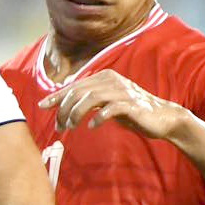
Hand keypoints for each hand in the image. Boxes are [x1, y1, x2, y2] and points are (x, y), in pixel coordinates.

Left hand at [39, 70, 189, 142]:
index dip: (57, 96)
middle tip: (59, 126)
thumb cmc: (133, 112)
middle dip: (64, 109)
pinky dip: (98, 117)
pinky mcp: (132, 105)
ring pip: (91, 98)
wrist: (163, 118)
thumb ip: (90, 101)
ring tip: (71, 127)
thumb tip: (66, 104)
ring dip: (77, 113)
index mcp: (104, 77)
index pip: (75, 85)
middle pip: (79, 91)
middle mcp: (112, 80)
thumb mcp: (108, 104)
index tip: (42, 106)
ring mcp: (123, 92)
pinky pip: (110, 109)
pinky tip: (92, 127)